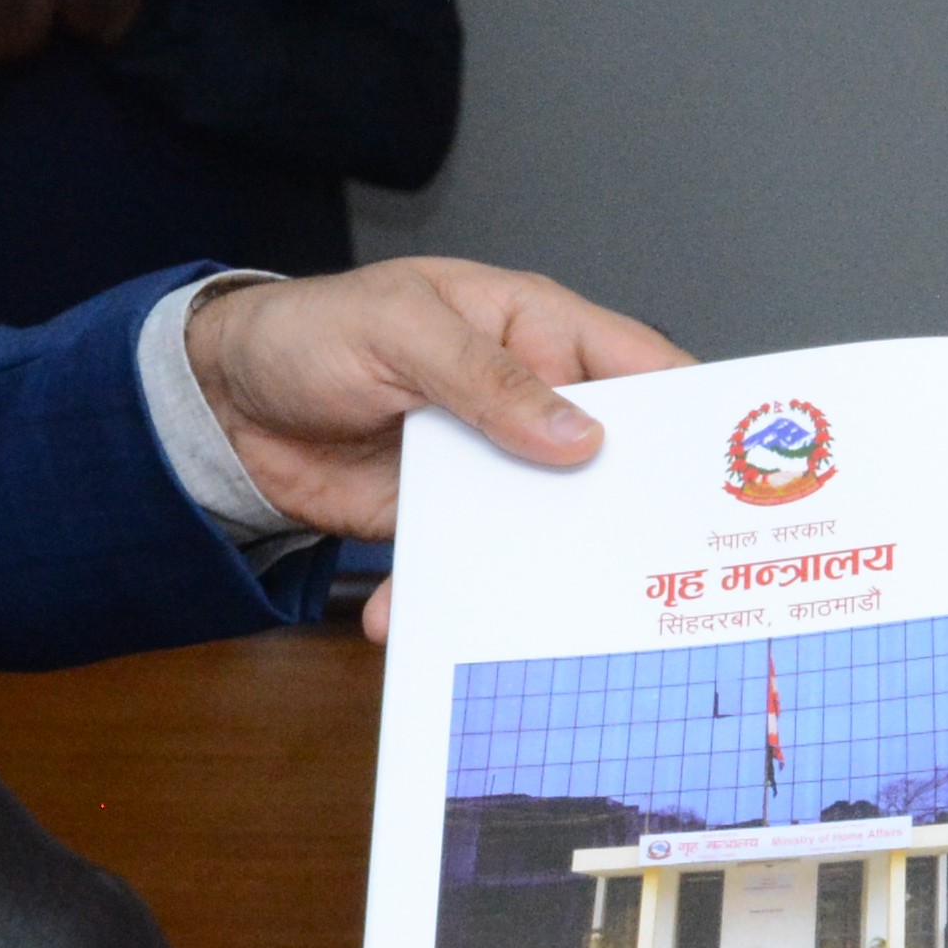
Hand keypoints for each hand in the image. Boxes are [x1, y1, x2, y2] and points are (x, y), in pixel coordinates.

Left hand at [183, 257, 688, 587]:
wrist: (223, 405)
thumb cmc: (311, 331)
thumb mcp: (399, 330)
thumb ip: (486, 376)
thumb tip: (575, 431)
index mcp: (535, 328)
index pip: (638, 365)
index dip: (688, 413)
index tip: (724, 471)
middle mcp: (526, 400)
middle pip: (606, 461)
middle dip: (627, 513)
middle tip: (655, 568)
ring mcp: (488, 465)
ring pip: (542, 525)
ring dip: (537, 571)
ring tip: (544, 618)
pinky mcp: (442, 518)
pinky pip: (467, 564)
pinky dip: (446, 597)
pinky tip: (417, 618)